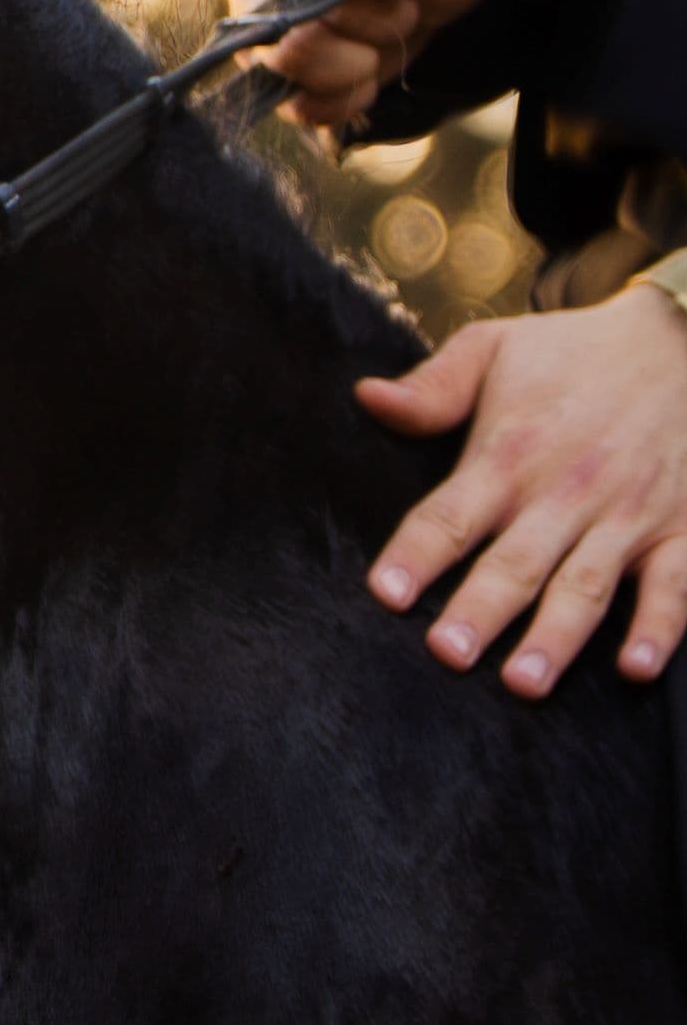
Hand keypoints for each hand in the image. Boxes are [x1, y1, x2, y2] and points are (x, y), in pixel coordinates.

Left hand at [356, 289, 686, 691]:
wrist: (681, 340)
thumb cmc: (574, 354)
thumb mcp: (495, 349)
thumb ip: (433, 386)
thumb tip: (369, 398)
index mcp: (510, 453)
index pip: (451, 514)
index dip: (417, 555)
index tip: (386, 594)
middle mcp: (566, 491)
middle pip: (515, 562)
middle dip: (481, 610)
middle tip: (448, 654)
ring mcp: (627, 515)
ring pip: (585, 586)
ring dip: (556, 637)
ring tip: (523, 683)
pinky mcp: (681, 530)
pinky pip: (674, 586)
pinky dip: (658, 628)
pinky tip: (636, 668)